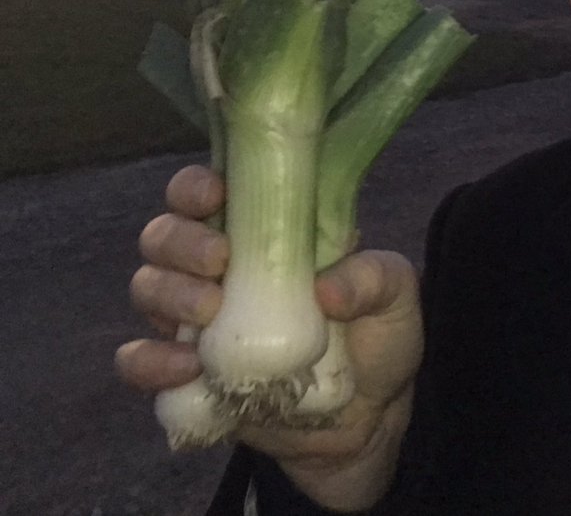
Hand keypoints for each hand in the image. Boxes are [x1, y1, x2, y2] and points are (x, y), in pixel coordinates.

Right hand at [116, 164, 424, 510]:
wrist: (367, 420)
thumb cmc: (379, 338)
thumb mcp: (395, 296)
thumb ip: (373, 279)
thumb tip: (325, 288)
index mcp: (262, 233)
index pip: (206, 192)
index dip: (195, 186)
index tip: (215, 195)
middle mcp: (218, 270)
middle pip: (163, 236)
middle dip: (179, 242)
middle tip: (219, 263)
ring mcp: (196, 322)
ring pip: (148, 288)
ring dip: (168, 295)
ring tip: (208, 314)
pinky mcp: (186, 374)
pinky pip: (140, 361)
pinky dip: (150, 361)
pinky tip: (187, 367)